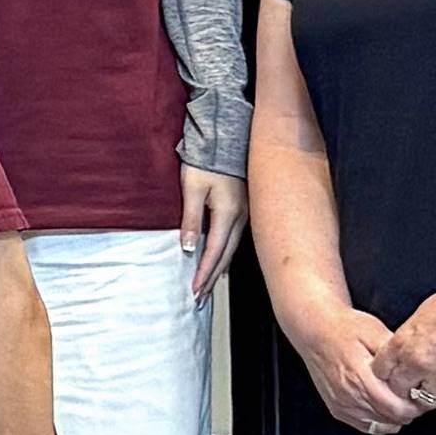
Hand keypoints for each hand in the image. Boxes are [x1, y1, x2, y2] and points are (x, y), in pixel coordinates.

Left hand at [178, 164, 248, 299]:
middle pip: (226, 255)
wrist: (226, 136)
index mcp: (227, 214)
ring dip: (219, 268)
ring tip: (208, 285)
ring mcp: (245, 213)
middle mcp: (240, 217)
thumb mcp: (191, 188)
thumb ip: (190, 219)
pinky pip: (235, 238)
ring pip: (232, 249)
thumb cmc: (205, 160)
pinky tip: (220, 260)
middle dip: (211, 278)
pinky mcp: (244, 208)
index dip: (204, 274)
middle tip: (200, 298)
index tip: (194, 291)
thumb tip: (190, 248)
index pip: (214, 252)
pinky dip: (226, 254)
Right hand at [285, 297, 422, 434]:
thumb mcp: (375, 332)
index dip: (418, 405)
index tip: (427, 394)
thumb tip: (416, 370)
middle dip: (411, 410)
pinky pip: (366, 427)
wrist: (314, 330)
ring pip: (381, 426)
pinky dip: (380, 421)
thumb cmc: (344, 328)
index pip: (398, 408)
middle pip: (393, 419)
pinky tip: (385, 407)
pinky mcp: (337, 408)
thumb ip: (396, 354)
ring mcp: (342, 405)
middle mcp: (350, 396)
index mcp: (361, 378)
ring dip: (396, 416)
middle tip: (420, 396)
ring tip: (403, 400)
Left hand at [380, 282, 435, 420]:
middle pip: (399, 391)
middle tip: (422, 384)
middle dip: (409, 389)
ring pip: (426, 403)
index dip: (391, 374)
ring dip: (434, 397)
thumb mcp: (421, 315)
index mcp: (403, 343)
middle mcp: (418, 363)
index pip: (380, 372)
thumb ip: (409, 338)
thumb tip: (404, 351)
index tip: (401, 374)